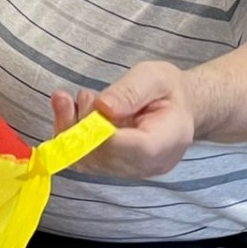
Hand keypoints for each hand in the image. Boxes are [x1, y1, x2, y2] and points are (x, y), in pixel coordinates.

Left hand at [51, 61, 194, 178]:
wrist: (176, 106)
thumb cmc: (167, 89)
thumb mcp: (154, 77)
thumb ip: (130, 91)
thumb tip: (104, 107)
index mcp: (170, 139)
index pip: (136, 148)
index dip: (105, 132)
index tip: (89, 102)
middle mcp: (151, 163)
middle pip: (108, 157)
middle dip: (83, 125)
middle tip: (83, 94)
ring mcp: (132, 170)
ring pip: (91, 161)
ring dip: (72, 129)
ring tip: (75, 99)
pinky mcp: (116, 168)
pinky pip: (86, 161)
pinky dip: (71, 136)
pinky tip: (70, 111)